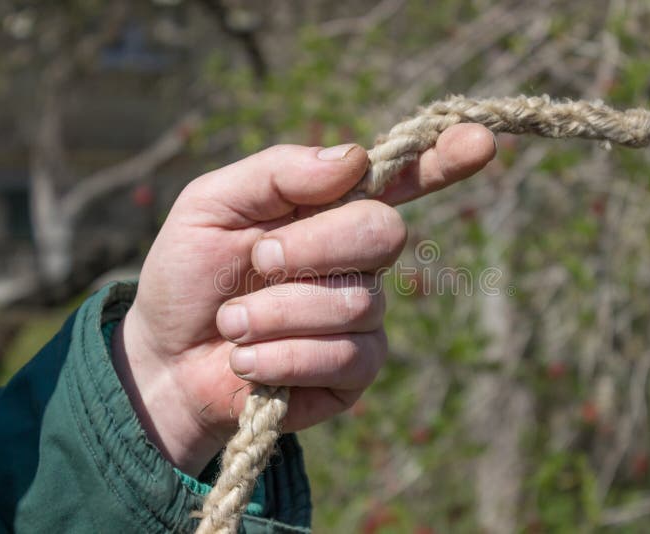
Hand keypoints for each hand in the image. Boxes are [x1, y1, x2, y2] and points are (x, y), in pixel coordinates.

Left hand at [112, 124, 495, 475]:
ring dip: (276, 311)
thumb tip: (355, 159)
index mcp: (329, 210)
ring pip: (355, 301)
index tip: (480, 141)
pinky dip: (282, 356)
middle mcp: (358, 260)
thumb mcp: (211, 205)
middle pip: (384, 232)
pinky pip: (345, 356)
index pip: (401, 180)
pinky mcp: (355, 372)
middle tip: (256, 259)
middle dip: (310, 245)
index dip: (443, 159)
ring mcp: (362, 317)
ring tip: (233, 323)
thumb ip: (277, 173)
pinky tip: (249, 362)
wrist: (169, 360)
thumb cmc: (190, 275)